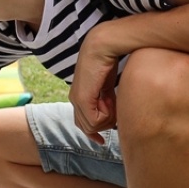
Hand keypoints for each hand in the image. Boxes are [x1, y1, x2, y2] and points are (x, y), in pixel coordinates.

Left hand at [68, 28, 121, 143]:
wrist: (103, 46)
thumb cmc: (108, 63)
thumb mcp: (108, 88)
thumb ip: (107, 102)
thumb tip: (114, 119)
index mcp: (79, 97)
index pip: (82, 124)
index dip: (92, 133)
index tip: (101, 141)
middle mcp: (75, 100)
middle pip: (88, 128)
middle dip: (104, 123)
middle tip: (113, 104)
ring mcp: (77, 100)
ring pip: (92, 126)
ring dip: (108, 118)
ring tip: (112, 99)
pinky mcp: (82, 99)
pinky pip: (95, 120)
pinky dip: (107, 114)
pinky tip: (110, 99)